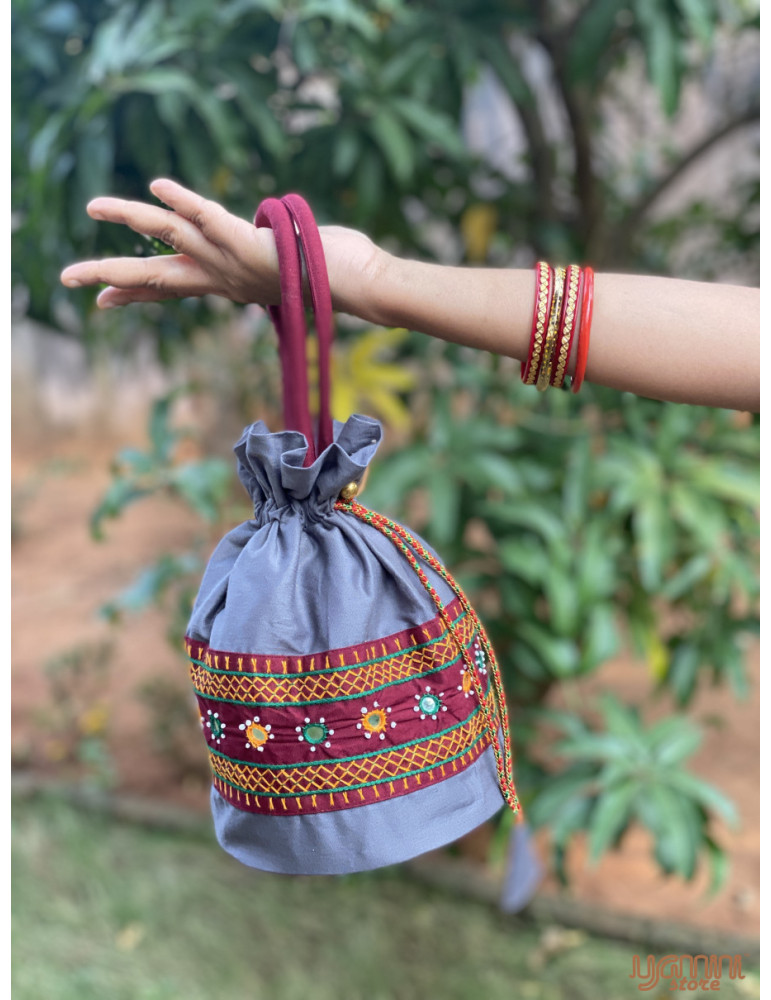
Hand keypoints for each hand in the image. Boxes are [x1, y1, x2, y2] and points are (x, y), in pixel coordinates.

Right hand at [60, 178, 384, 316]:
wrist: (365, 287)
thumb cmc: (333, 277)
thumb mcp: (285, 269)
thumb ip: (264, 257)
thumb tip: (264, 248)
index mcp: (229, 285)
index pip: (173, 290)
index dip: (136, 293)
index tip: (104, 302)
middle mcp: (225, 279)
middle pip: (157, 277)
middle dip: (111, 276)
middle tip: (69, 280)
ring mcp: (237, 264)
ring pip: (173, 239)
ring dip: (131, 218)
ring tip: (94, 206)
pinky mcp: (253, 247)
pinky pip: (213, 220)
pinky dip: (185, 201)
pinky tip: (158, 185)